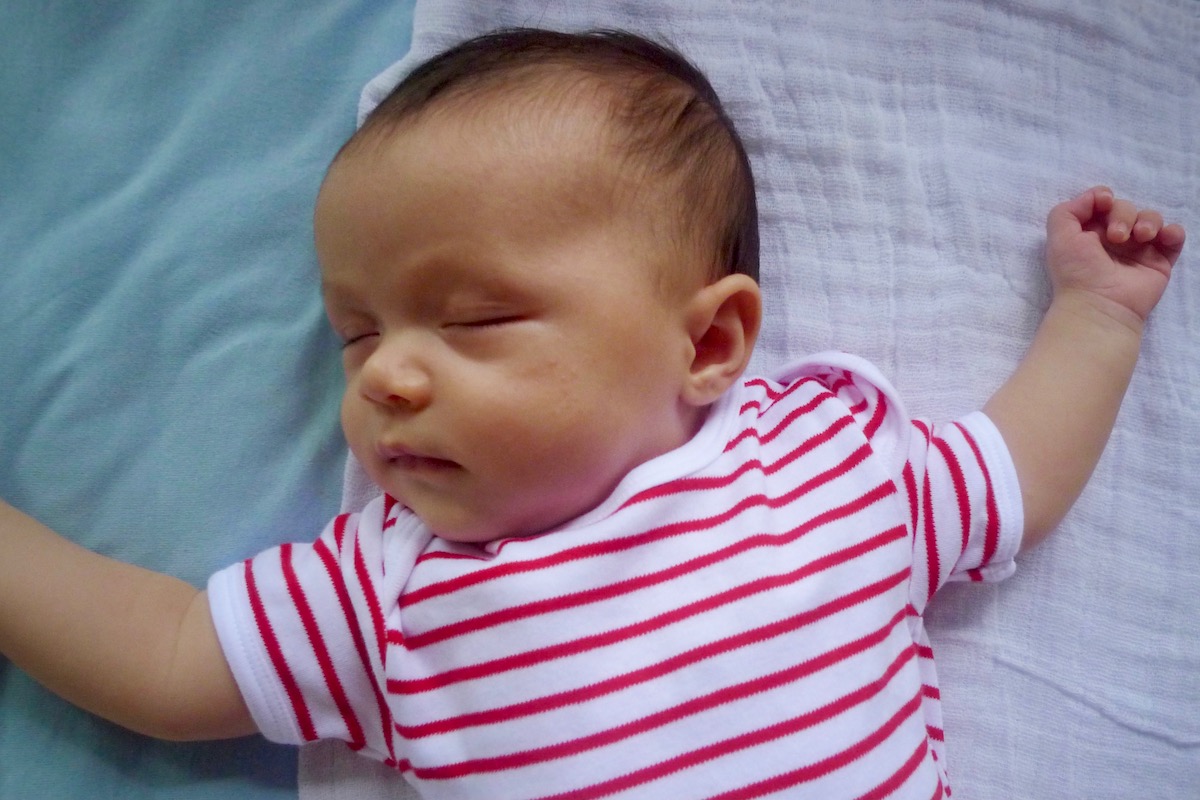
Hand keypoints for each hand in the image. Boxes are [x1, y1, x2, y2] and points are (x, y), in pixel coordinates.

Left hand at [1045, 186, 1184, 328]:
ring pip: (1151, 218)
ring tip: (1141, 238)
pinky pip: (1174, 237)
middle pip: (1127, 208)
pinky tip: (1162, 238)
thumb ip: (1068, 210)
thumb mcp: (1059, 236)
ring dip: (1148, 221)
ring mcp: (1138, 250)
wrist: (1099, 305)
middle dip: (1123, 214)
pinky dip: (1173, 232)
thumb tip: (1096, 196)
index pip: (1103, 203)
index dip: (1104, 198)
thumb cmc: (1076, 272)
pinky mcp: (1159, 261)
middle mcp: (1114, 239)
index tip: (1103, 204)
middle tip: (1117, 236)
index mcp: (1089, 232)